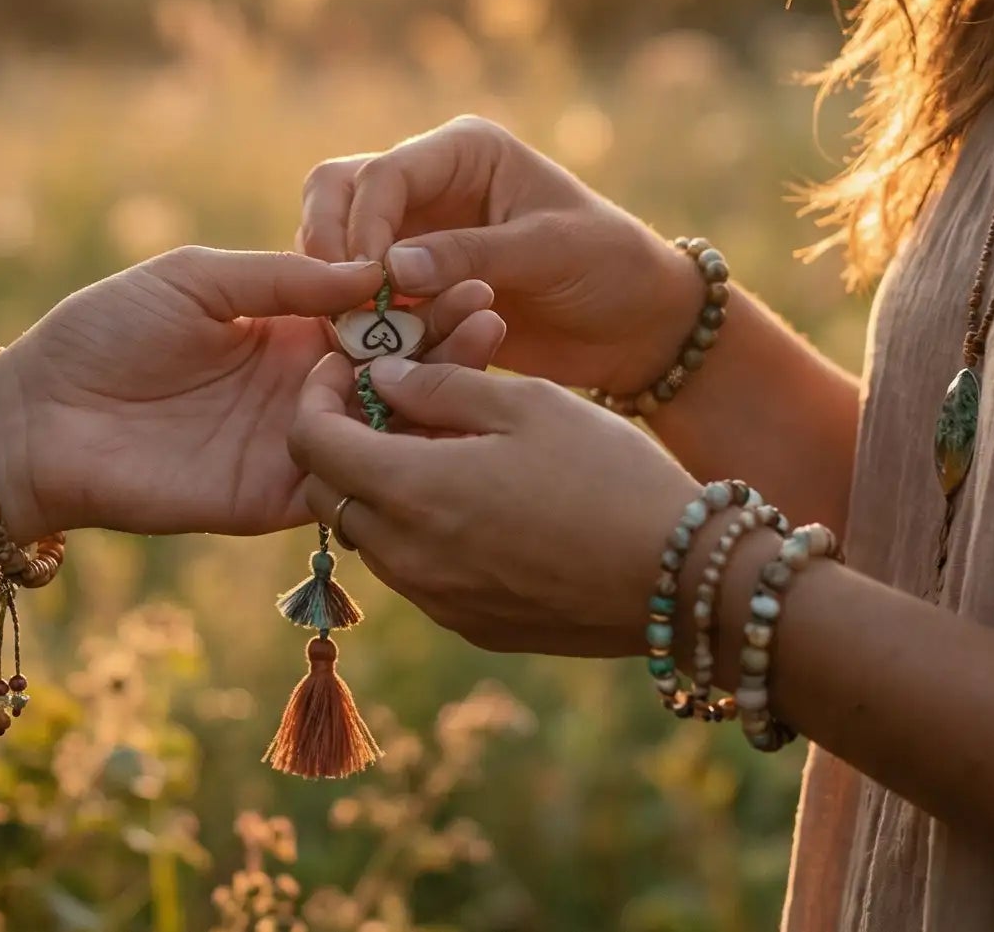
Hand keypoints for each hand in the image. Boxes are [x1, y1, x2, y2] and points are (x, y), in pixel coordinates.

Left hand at [0, 249, 505, 538]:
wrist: (40, 419)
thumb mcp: (194, 280)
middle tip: (495, 312)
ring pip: (382, 423)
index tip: (469, 274)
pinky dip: (395, 462)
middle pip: (389, 365)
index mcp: (281, 327)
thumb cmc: (105, 331)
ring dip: (434, 395)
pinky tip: (440, 433)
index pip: (367, 311)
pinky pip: (348, 483)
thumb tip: (364, 270)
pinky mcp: (276, 496)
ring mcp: (292, 443)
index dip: (416, 295)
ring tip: (485, 357)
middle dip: (443, 339)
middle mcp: (298, 386)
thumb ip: (278, 280)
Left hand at [288, 353, 698, 657]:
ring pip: (367, 536)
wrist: (683, 580)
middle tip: (387, 402)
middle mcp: (409, 558)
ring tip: (437, 444)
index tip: (348, 366)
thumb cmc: (609, 473)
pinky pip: (412, 571)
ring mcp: (437, 601)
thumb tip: (381, 379)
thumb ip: (438, 385)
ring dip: (377, 488)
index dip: (316, 395)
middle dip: (337, 442)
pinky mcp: (470, 626)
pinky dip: (415, 529)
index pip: (310, 443)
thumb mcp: (526, 402)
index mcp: (413, 492)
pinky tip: (470, 496)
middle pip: (324, 494)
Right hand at [299, 115, 699, 392]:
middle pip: (337, 192)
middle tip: (337, 301)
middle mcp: (430, 184)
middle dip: (328, 243)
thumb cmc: (612, 268)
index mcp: (463, 152)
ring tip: (361, 333)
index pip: (383, 173)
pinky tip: (380, 351)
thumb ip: (471, 254)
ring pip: (337, 244)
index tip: (368, 280)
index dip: (364, 224)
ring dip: (340, 287)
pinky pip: (362, 295)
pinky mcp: (413, 285)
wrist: (637, 326)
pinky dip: (361, 320)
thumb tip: (388, 267)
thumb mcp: (551, 252)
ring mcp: (416, 234)